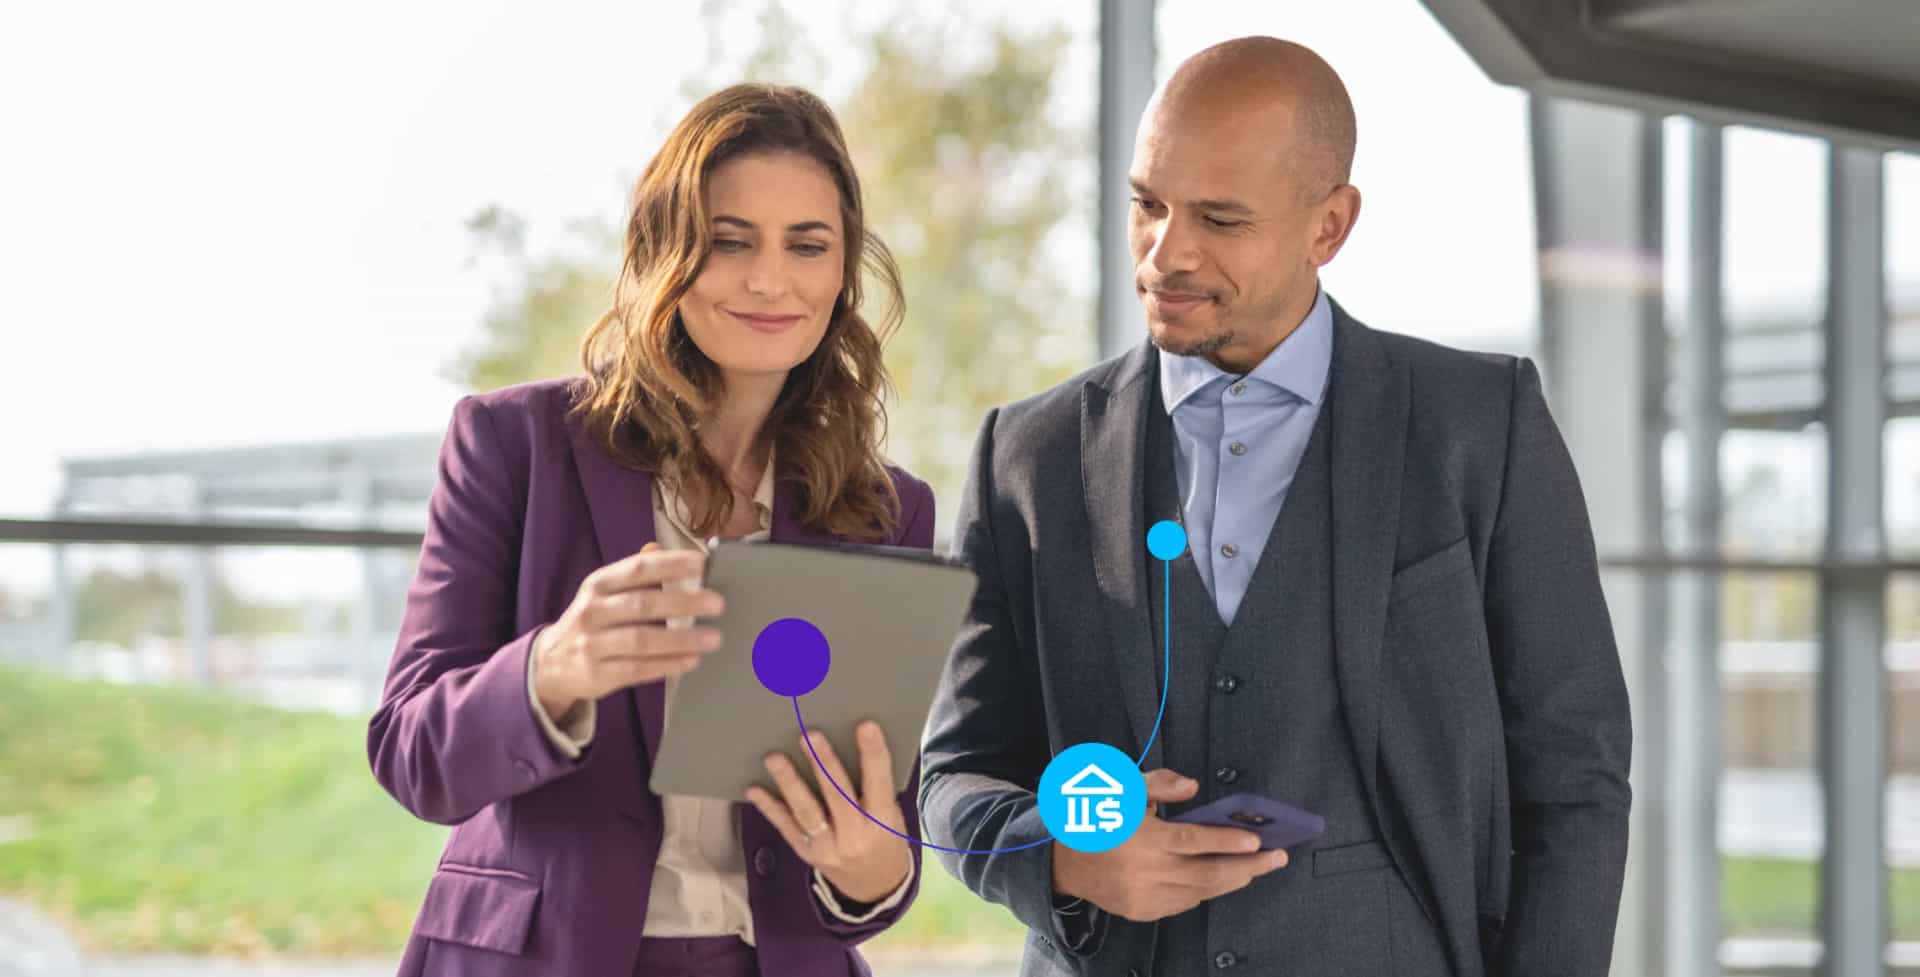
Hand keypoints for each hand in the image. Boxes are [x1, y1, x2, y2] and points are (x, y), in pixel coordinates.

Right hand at [530, 542, 725, 718]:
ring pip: (641, 640)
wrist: (550, 664)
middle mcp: (592, 611)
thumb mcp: (605, 593)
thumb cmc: (593, 622)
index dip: (672, 564)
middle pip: (643, 604)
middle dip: (683, 602)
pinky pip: (638, 669)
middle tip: (718, 603)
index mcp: (598, 584)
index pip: (638, 568)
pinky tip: (691, 660)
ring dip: (681, 638)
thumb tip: (665, 549)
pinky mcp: (597, 675)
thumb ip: (637, 575)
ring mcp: (591, 644)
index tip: (704, 564)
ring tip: (713, 638)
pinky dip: (668, 665)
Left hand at [745, 720, 911, 904]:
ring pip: (806, 811)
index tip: (866, 726)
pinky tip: (755, 790)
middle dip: (823, 763)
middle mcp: (855, 836)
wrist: (875, 888)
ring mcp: (828, 848)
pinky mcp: (807, 853)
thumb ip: (875, 788)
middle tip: (809, 736)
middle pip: (837, 795)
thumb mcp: (893, 816)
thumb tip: (851, 744)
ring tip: (775, 759)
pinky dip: (770, 807)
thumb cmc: (886, 840)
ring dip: (789, 782)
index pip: (879, 783)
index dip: (873, 755)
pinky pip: (786, 827)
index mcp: (882, 822)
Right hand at [1051, 769, 1288, 921]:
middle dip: (1248, 866)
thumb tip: (1193, 787)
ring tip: (1256, 868)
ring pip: (1201, 892)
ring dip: (1232, 880)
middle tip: (1277, 858)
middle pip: (1207, 873)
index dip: (1227, 841)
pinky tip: (1221, 879)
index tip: (1257, 841)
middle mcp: (1144, 871)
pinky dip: (1206, 891)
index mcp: (1141, 838)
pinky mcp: (1143, 912)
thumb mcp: (1122, 788)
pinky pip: (1185, 903)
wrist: (1062, 861)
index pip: (1193, 841)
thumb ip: (1158, 784)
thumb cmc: (1099, 817)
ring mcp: (1144, 896)